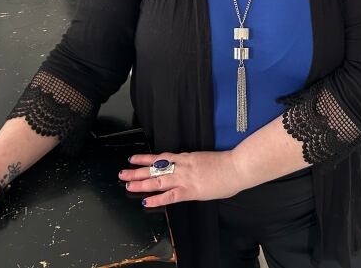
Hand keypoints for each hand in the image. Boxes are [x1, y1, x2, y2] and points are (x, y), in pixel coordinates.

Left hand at [120, 151, 248, 207]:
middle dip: (137, 171)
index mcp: (186, 158)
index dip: (146, 159)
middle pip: (155, 169)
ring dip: (141, 182)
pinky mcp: (191, 190)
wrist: (237, 166)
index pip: (162, 158)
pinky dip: (157, 199)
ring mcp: (185, 178)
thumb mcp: (206, 160)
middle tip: (123, 173)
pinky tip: (146, 201)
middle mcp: (182, 166)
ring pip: (158, 180)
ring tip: (127, 183)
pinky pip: (170, 195)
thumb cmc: (226, 164)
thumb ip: (195, 165)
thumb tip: (190, 170)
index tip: (134, 159)